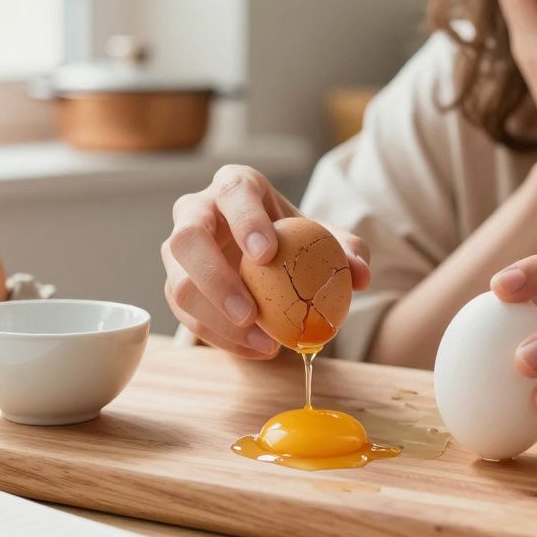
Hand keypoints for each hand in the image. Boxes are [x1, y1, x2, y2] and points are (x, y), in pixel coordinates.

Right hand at [162, 165, 371, 358]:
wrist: (266, 258)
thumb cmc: (294, 239)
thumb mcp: (325, 238)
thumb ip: (347, 250)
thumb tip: (360, 275)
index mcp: (235, 186)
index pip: (232, 192)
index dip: (245, 220)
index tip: (268, 254)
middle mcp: (196, 211)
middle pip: (186, 238)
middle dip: (215, 278)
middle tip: (251, 313)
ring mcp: (179, 251)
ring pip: (178, 284)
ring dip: (216, 320)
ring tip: (263, 343)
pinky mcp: (175, 285)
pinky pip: (185, 316)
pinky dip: (220, 338)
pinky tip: (256, 349)